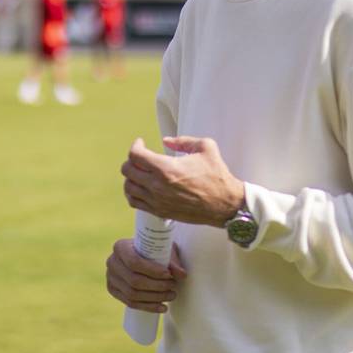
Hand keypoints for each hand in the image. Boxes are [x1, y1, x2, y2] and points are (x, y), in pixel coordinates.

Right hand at [106, 238, 186, 312]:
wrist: (142, 255)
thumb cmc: (154, 250)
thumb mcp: (163, 250)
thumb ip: (172, 262)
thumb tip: (181, 275)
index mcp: (120, 247)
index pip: (134, 262)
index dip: (152, 271)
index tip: (168, 274)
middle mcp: (112, 262)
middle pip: (134, 280)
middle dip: (157, 286)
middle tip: (173, 286)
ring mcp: (110, 277)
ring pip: (132, 294)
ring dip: (155, 298)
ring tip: (171, 295)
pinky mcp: (113, 290)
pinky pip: (130, 303)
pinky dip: (148, 307)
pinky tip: (163, 307)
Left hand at [121, 136, 244, 225]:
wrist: (225, 204)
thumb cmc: (217, 176)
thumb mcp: (206, 148)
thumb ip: (183, 140)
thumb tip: (166, 140)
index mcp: (166, 168)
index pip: (135, 155)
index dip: (135, 146)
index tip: (141, 143)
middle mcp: (157, 185)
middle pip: (127, 170)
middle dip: (132, 160)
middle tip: (141, 157)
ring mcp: (157, 201)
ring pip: (128, 187)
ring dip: (131, 177)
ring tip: (140, 172)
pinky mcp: (160, 212)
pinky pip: (134, 202)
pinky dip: (133, 193)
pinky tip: (140, 187)